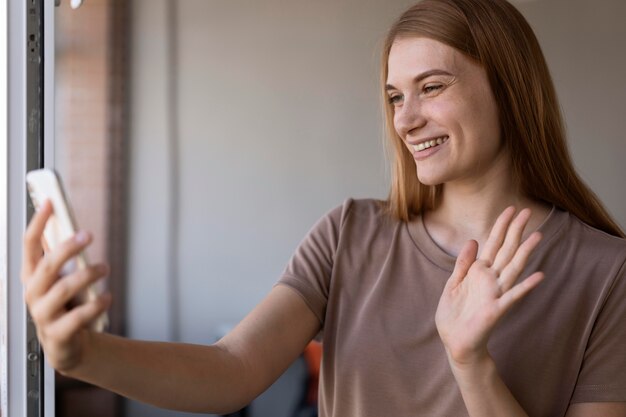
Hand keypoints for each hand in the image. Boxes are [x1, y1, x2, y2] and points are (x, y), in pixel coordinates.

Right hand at [21, 200, 110, 372]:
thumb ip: (65, 258)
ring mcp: (43, 315)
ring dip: (88, 275)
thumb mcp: (63, 279)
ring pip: (64, 289)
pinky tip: (107, 297)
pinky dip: (97, 304)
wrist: (69, 345)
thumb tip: (76, 227)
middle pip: (47, 266)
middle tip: (87, 235)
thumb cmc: (66, 306)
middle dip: (67, 248)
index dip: (38, 223)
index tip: (51, 203)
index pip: (29, 245)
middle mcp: (33, 294)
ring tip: (105, 268)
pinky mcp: (58, 334)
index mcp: (32, 276)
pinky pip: (78, 316)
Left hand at [435, 207, 543, 366]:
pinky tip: (539, 275)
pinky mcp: (497, 309)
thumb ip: (463, 263)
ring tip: (538, 236)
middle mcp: (491, 279)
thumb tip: (473, 240)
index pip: (493, 244)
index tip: (510, 209)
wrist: (455, 342)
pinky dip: (526, 286)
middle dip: (516, 231)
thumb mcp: (453, 283)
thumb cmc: (454, 315)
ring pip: (513, 268)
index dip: (501, 226)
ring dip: (525, 252)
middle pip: (506, 250)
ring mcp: (496, 293)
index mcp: (479, 272)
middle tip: (528, 211)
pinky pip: (513, 296)